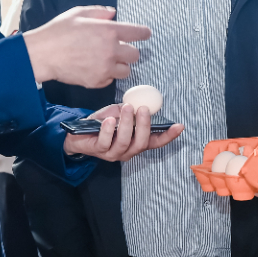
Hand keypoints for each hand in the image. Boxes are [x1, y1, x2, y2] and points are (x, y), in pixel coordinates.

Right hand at [23, 6, 150, 88]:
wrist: (42, 54)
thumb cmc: (58, 31)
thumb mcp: (79, 13)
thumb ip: (99, 12)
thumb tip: (112, 14)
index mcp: (109, 31)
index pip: (138, 32)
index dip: (143, 33)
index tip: (145, 34)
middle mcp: (111, 50)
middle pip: (135, 55)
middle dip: (129, 52)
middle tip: (119, 49)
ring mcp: (104, 68)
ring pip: (126, 71)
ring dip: (120, 66)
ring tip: (107, 61)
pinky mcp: (96, 81)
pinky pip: (110, 81)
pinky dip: (107, 76)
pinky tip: (95, 69)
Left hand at [63, 103, 183, 161]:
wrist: (78, 133)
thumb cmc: (102, 123)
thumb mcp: (120, 113)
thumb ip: (132, 111)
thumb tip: (141, 103)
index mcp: (136, 142)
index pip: (156, 142)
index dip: (168, 135)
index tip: (179, 126)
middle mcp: (128, 151)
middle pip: (142, 143)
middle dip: (144, 125)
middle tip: (143, 110)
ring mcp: (114, 153)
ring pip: (125, 142)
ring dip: (127, 124)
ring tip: (126, 109)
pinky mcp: (99, 151)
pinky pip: (106, 142)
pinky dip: (108, 130)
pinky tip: (109, 120)